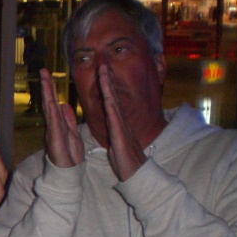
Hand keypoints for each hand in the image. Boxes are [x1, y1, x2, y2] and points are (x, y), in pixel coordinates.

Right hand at [42, 69, 83, 167]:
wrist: (69, 174)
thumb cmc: (70, 156)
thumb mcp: (73, 134)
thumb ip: (68, 120)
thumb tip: (63, 105)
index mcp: (59, 123)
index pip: (54, 102)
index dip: (51, 88)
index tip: (48, 74)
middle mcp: (53, 126)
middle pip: (49, 102)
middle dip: (47, 87)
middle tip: (44, 71)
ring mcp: (53, 132)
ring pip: (50, 110)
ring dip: (47, 95)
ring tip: (45, 80)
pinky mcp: (55, 141)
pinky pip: (54, 124)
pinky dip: (52, 113)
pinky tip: (52, 102)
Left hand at [99, 64, 146, 180]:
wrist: (136, 173)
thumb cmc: (125, 158)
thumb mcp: (117, 139)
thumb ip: (114, 129)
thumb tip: (111, 122)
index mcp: (117, 122)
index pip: (110, 100)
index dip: (105, 86)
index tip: (100, 72)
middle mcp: (120, 121)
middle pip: (112, 96)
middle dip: (107, 80)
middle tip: (102, 64)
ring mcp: (121, 127)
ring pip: (113, 103)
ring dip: (108, 88)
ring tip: (103, 74)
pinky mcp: (120, 136)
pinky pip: (115, 120)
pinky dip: (111, 108)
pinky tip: (107, 98)